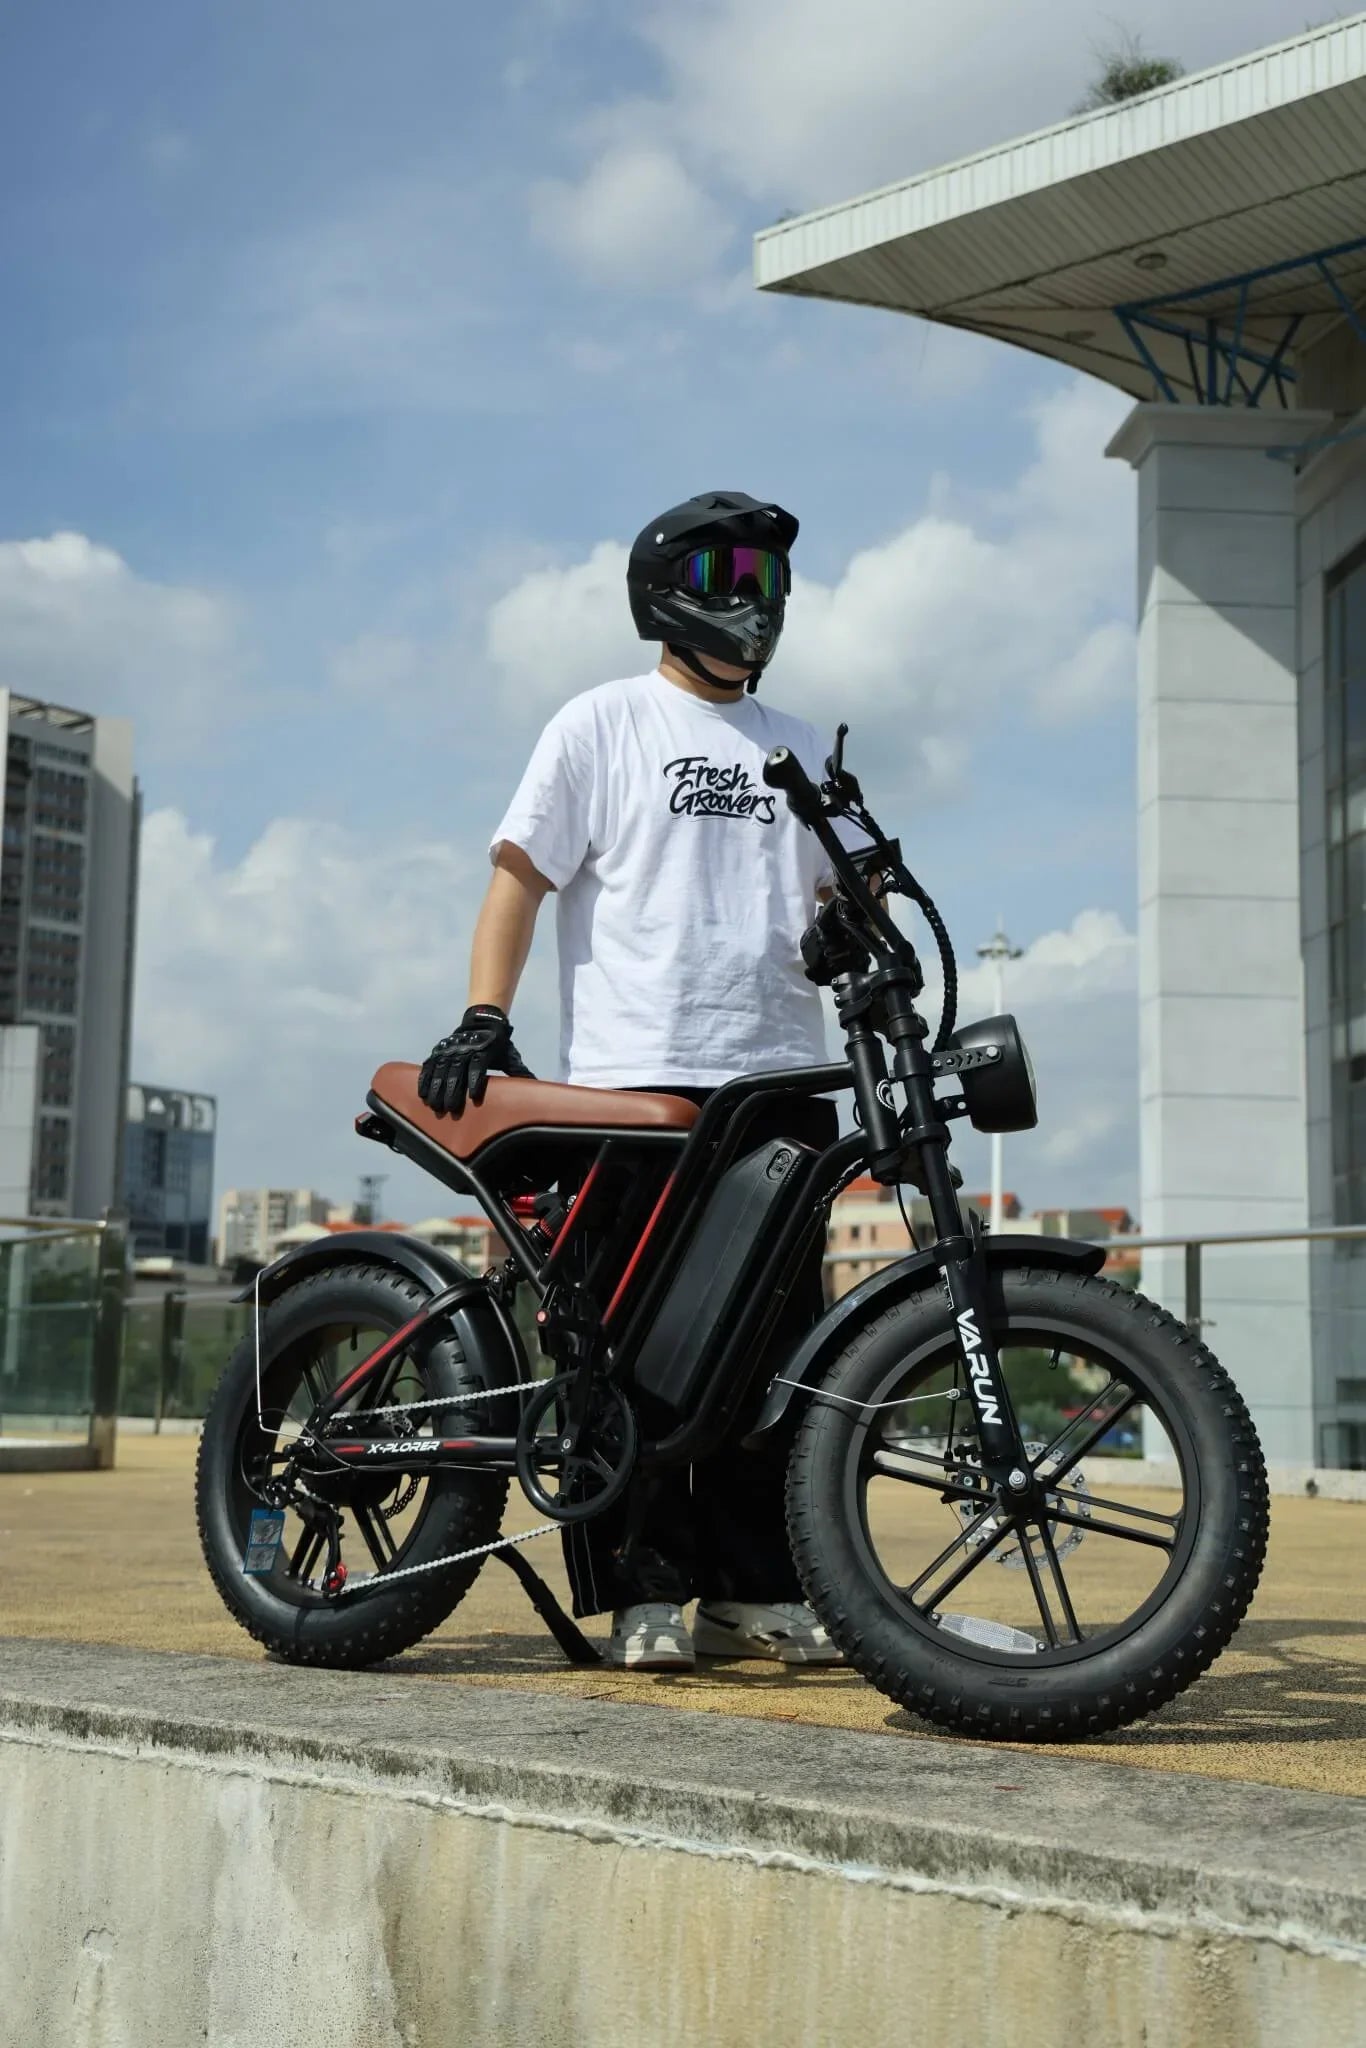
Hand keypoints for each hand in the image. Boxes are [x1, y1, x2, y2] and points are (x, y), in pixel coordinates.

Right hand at [417, 1005, 533, 1115]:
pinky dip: (425, 1080)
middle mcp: (464, 1050)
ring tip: (434, 1107)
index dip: (475, 1081)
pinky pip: (430, 1065)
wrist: (483, 1020)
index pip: (478, 1067)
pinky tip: (422, 1094)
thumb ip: (519, 1072)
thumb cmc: (498, 1045)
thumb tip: (536, 1085)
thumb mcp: (510, 1056)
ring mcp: (450, 1050)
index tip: (473, 1098)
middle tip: (449, 1111)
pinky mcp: (440, 1051)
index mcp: (483, 1052)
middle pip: (456, 1071)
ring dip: (436, 1089)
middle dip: (451, 1091)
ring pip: (441, 1070)